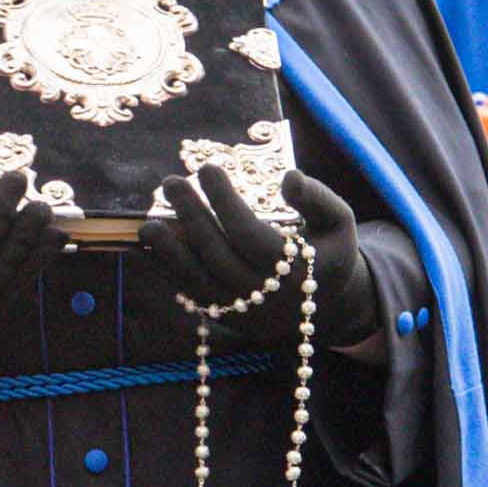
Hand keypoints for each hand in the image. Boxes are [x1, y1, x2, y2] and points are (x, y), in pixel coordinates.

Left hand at [159, 165, 381, 343]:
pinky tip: (152, 246)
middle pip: (218, 256)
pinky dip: (169, 272)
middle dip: (191, 217)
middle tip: (172, 182)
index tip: (208, 169)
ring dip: (170, 253)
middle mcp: (266, 295)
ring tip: (148, 224)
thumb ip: (318, 198)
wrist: (328, 308)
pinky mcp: (226, 317)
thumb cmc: (330, 251)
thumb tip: (288, 177)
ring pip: (199, 283)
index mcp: (295, 270)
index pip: (250, 235)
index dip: (226, 202)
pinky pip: (191, 295)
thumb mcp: (340, 222)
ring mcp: (242, 310)